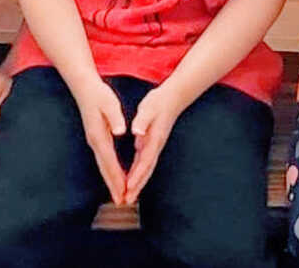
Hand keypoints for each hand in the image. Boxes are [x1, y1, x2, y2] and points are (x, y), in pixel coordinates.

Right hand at [73, 80, 127, 204]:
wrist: (83, 87)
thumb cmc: (98, 94)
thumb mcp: (109, 103)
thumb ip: (116, 117)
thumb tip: (120, 131)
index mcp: (99, 135)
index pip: (110, 162)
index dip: (117, 178)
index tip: (124, 192)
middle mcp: (95, 141)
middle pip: (105, 168)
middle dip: (113, 186)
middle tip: (121, 202)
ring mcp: (94, 140)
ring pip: (103, 165)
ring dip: (111, 180)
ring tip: (119, 195)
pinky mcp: (96, 137)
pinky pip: (104, 158)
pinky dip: (109, 170)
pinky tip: (115, 176)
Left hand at [124, 84, 184, 203]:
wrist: (171, 99)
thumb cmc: (158, 102)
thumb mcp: (149, 108)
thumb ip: (142, 120)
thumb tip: (137, 132)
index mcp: (154, 139)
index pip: (145, 161)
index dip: (137, 175)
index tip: (128, 187)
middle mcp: (155, 146)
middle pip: (146, 170)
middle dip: (137, 186)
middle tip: (127, 200)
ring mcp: (154, 147)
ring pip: (145, 169)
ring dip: (137, 183)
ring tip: (128, 197)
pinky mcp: (151, 145)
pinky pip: (143, 163)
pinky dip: (137, 174)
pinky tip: (130, 181)